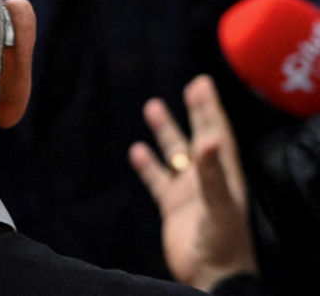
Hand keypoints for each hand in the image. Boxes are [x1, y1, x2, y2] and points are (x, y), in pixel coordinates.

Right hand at [129, 75, 257, 291]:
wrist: (210, 276)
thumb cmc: (223, 242)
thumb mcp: (220, 205)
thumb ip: (213, 173)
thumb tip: (209, 138)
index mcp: (224, 174)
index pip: (217, 133)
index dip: (210, 109)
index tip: (202, 83)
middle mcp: (207, 178)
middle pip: (199, 137)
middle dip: (195, 112)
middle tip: (191, 86)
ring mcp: (189, 192)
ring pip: (175, 154)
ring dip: (165, 132)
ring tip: (153, 107)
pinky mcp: (172, 206)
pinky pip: (157, 180)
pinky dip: (148, 165)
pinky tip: (136, 151)